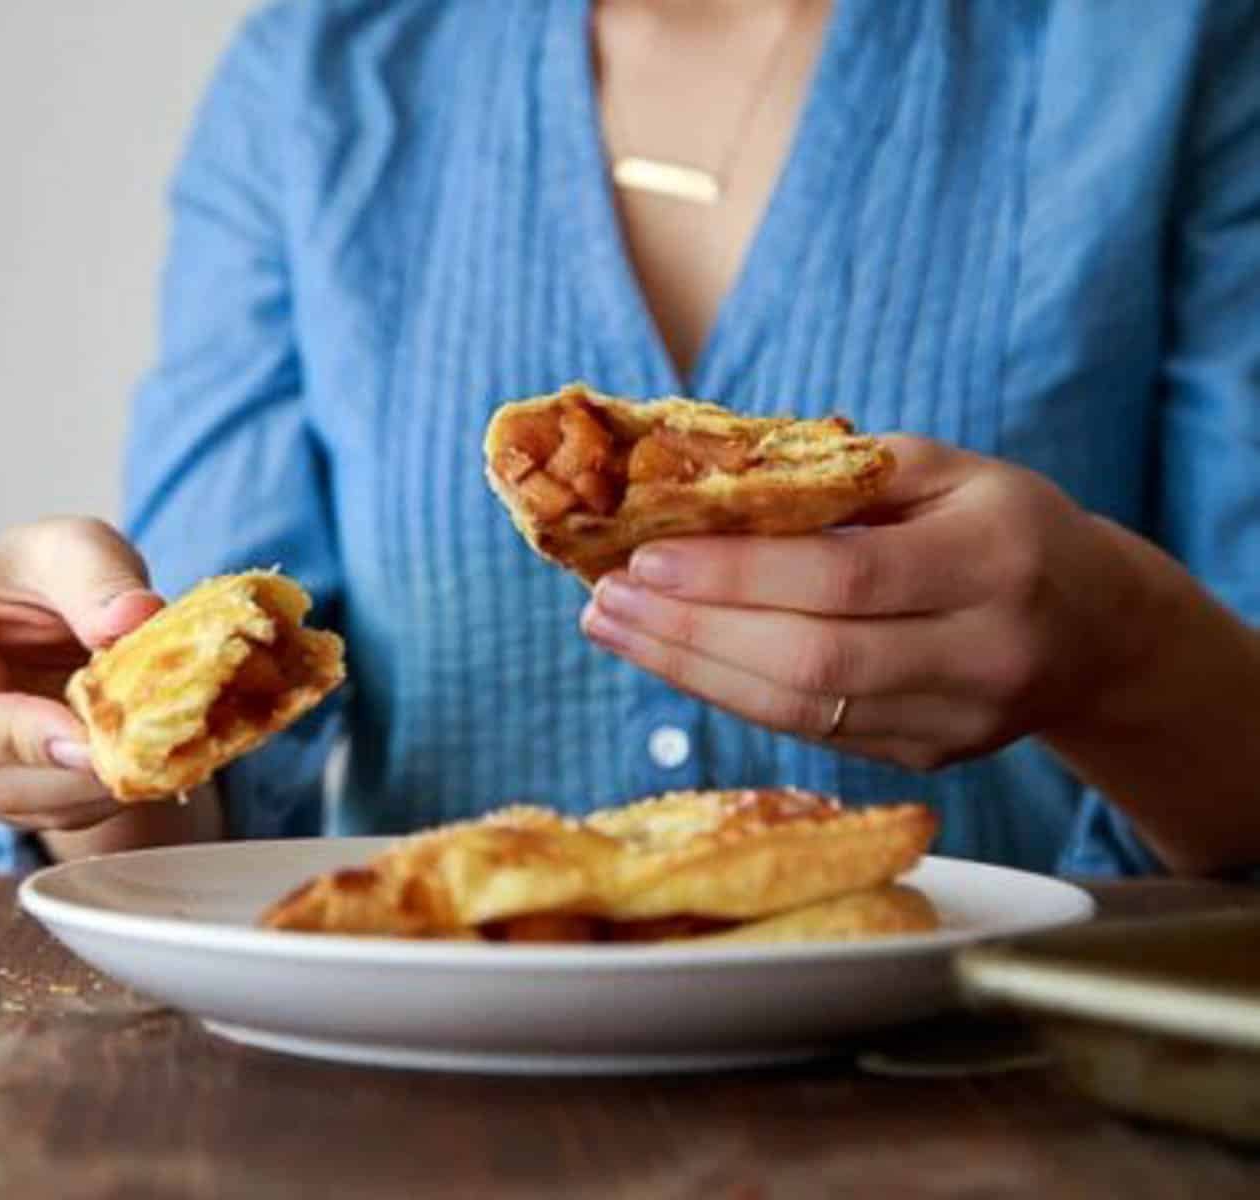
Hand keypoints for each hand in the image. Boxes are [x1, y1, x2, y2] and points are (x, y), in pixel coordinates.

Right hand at [0, 517, 164, 830]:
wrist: (60, 615)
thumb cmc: (48, 574)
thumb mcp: (76, 547)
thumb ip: (99, 578)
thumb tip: (132, 619)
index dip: (8, 739)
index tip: (88, 735)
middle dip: (69, 774)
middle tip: (143, 749)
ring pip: (25, 809)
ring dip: (98, 786)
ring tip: (156, 740)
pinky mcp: (1, 796)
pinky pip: (55, 815)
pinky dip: (108, 793)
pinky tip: (144, 754)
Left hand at [579, 437, 1160, 770]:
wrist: (1101, 631)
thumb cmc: (1001, 525)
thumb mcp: (945, 472)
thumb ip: (836, 476)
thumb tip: (698, 480)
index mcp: (993, 559)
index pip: (844, 576)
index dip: (736, 574)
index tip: (644, 556)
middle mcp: (982, 651)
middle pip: (812, 659)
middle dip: (691, 631)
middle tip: (603, 600)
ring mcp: (956, 720)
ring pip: (801, 710)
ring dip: (689, 670)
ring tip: (613, 628)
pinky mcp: (926, 758)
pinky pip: (809, 731)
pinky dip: (729, 693)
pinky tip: (671, 657)